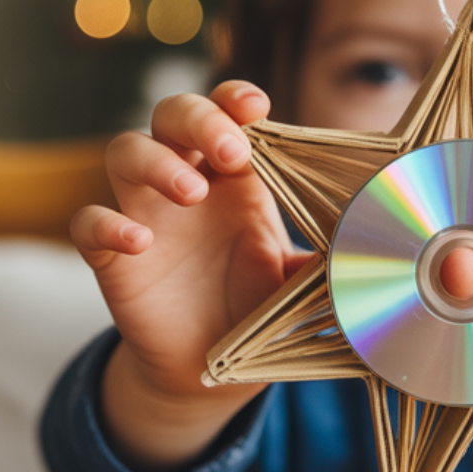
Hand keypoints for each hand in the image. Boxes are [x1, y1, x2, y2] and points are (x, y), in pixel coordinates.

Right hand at [70, 81, 307, 470]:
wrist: (211, 371)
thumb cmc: (257, 308)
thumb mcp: (301, 280)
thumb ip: (333, 257)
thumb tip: (384, 245)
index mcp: (234, 177)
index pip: (227, 114)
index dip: (235, 100)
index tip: (257, 107)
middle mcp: (185, 181)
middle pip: (171, 115)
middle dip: (199, 119)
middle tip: (232, 151)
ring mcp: (143, 213)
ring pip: (124, 153)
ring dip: (155, 162)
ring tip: (190, 191)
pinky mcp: (111, 255)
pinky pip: (88, 224)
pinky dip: (107, 224)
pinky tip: (137, 240)